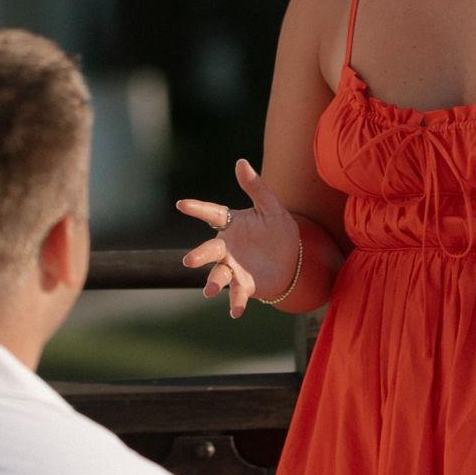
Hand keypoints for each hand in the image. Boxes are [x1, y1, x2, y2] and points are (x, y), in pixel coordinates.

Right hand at [177, 159, 300, 318]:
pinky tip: (236, 312)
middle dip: (199, 256)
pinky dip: (235, 303)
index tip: (181, 204)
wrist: (294, 260)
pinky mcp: (245, 285)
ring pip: (218, 275)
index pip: (212, 214)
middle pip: (209, 250)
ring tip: (210, 290)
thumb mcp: (272, 208)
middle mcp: (227, 247)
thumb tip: (240, 162)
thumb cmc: (278, 231)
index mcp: (232, 224)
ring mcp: (233, 267)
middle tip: (189, 261)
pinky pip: (237, 294)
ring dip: (213, 282)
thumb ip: (256, 187)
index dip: (197, 209)